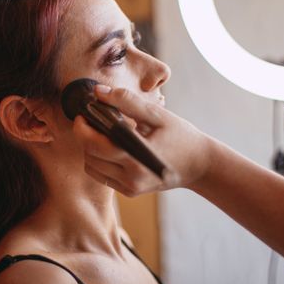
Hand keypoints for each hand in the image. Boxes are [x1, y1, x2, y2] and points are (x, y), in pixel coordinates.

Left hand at [73, 85, 215, 195]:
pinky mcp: (129, 191)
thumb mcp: (158, 115)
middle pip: (90, 156)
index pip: (95, 145)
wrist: (200, 165)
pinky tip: (112, 147)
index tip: (84, 113)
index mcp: (137, 157)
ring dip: (90, 149)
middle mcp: (131, 177)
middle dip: (85, 136)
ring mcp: (130, 187)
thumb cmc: (181, 136)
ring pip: (92, 167)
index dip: (83, 128)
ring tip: (104, 133)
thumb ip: (127, 101)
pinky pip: (102, 175)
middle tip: (93, 120)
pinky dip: (100, 160)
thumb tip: (99, 92)